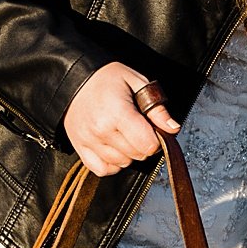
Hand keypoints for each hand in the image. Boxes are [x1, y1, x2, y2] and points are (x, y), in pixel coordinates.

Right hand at [64, 62, 180, 175]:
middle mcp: (101, 130)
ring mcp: (89, 141)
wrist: (74, 78)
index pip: (148, 144)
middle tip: (138, 128)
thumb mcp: (137, 82)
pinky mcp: (80, 148)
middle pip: (137, 155)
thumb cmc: (107, 78)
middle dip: (143, 145)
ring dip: (129, 154)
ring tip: (124, 135)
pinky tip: (114, 149)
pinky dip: (112, 164)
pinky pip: (103, 169)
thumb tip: (173, 129)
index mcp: (117, 112)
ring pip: (122, 163)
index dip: (156, 139)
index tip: (152, 129)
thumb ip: (157, 108)